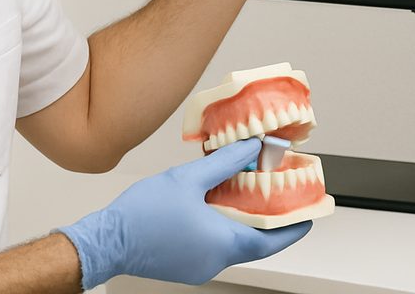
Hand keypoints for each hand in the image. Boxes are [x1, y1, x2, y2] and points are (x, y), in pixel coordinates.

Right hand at [55, 139, 309, 288]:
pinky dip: (223, 226)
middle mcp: (214, 260)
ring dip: (243, 220)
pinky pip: (214, 245)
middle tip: (280, 196)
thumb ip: (224, 162)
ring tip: (247, 192)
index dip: (294, 226)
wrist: (104, 240)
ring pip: (233, 242)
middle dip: (269, 218)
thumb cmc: (140, 216)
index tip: (309, 214)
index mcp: (221, 243)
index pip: (271, 241)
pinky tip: (216, 203)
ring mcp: (199, 266)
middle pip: (254, 241)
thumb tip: (250, 149)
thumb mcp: (188, 178)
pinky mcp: (186, 264)